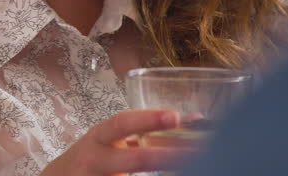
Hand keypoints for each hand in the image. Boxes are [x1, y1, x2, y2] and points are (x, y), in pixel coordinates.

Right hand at [41, 109, 189, 175]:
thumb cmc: (93, 157)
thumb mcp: (110, 140)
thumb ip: (142, 133)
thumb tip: (194, 120)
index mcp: (100, 137)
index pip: (122, 124)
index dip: (148, 119)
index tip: (175, 117)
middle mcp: (96, 159)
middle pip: (132, 159)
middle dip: (161, 157)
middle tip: (193, 154)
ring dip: (161, 172)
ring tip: (189, 168)